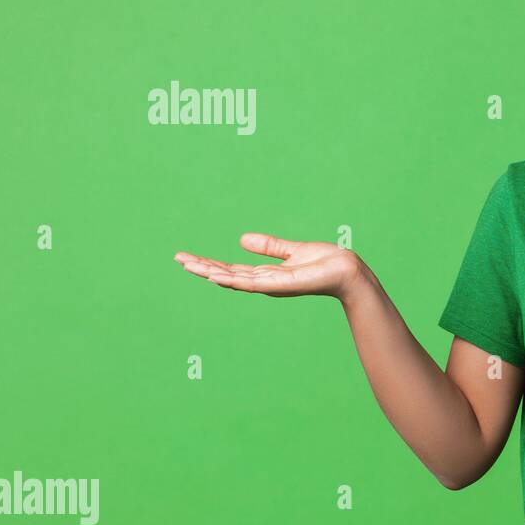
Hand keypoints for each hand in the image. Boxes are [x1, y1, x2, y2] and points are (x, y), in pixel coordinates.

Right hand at [174, 234, 365, 299]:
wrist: (346, 269)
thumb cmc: (325, 261)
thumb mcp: (291, 250)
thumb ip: (269, 246)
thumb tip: (242, 239)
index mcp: (266, 273)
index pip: (231, 269)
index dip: (209, 263)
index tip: (187, 257)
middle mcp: (265, 282)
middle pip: (227, 275)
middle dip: (202, 267)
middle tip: (178, 259)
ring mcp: (272, 285)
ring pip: (234, 280)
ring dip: (211, 272)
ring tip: (188, 265)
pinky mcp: (281, 284)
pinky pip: (252, 282)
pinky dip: (233, 280)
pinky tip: (215, 275)